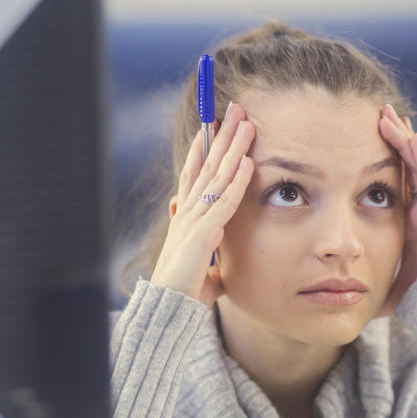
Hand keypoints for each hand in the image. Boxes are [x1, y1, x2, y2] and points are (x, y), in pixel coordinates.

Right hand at [150, 103, 254, 307]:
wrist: (169, 309)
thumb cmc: (185, 291)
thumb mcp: (204, 271)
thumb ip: (212, 264)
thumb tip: (218, 269)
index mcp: (186, 215)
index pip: (196, 172)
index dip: (206, 146)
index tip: (215, 123)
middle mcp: (188, 211)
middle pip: (207, 164)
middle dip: (221, 134)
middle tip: (235, 109)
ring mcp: (193, 219)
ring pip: (217, 175)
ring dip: (233, 147)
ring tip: (247, 123)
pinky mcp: (204, 234)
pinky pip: (225, 202)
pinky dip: (236, 180)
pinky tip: (247, 161)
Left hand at [376, 104, 416, 316]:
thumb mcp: (391, 284)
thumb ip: (375, 283)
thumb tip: (349, 295)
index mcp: (410, 223)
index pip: (393, 183)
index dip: (381, 161)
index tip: (363, 142)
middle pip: (405, 166)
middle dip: (392, 140)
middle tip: (376, 114)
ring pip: (416, 165)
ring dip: (402, 138)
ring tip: (388, 114)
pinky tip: (413, 134)